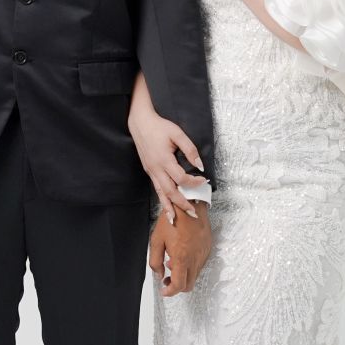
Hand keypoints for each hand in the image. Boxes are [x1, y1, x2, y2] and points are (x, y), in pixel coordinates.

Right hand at [128, 105, 207, 219]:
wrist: (140, 123)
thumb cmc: (159, 127)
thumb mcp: (177, 133)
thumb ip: (189, 149)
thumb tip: (200, 165)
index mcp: (164, 160)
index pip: (181, 178)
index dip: (194, 182)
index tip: (204, 179)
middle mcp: (156, 169)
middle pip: (170, 192)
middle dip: (182, 204)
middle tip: (193, 214)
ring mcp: (151, 171)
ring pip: (160, 194)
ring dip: (168, 208)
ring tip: (174, 221)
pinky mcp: (149, 171)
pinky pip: (156, 189)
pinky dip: (162, 200)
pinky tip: (166, 208)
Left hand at [149, 204, 211, 296]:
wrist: (190, 204)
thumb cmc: (173, 219)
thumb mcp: (156, 240)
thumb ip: (155, 261)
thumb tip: (159, 274)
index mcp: (181, 258)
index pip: (178, 285)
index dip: (169, 292)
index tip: (164, 290)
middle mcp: (195, 259)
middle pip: (189, 285)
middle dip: (177, 287)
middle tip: (167, 280)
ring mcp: (203, 254)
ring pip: (195, 275)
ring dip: (184, 275)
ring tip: (173, 262)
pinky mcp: (207, 249)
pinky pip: (200, 264)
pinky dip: (191, 266)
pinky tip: (182, 255)